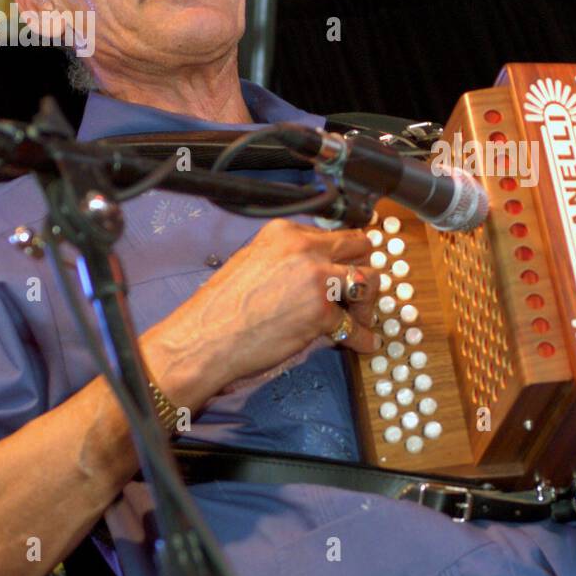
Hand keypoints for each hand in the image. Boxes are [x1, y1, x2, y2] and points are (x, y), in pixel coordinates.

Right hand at [143, 219, 379, 399]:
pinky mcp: (322, 312)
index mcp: (285, 233)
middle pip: (359, 248)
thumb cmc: (222, 306)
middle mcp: (305, 249)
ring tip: (362, 316)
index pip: (334, 234)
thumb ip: (287, 256)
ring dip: (368, 301)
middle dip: (366, 267)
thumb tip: (314, 263)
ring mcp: (317, 279)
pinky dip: (362, 337)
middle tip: (365, 287)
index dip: (348, 252)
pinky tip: (363, 342)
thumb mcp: (251, 260)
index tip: (355, 261)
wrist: (207, 337)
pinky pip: (354, 325)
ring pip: (367, 281)